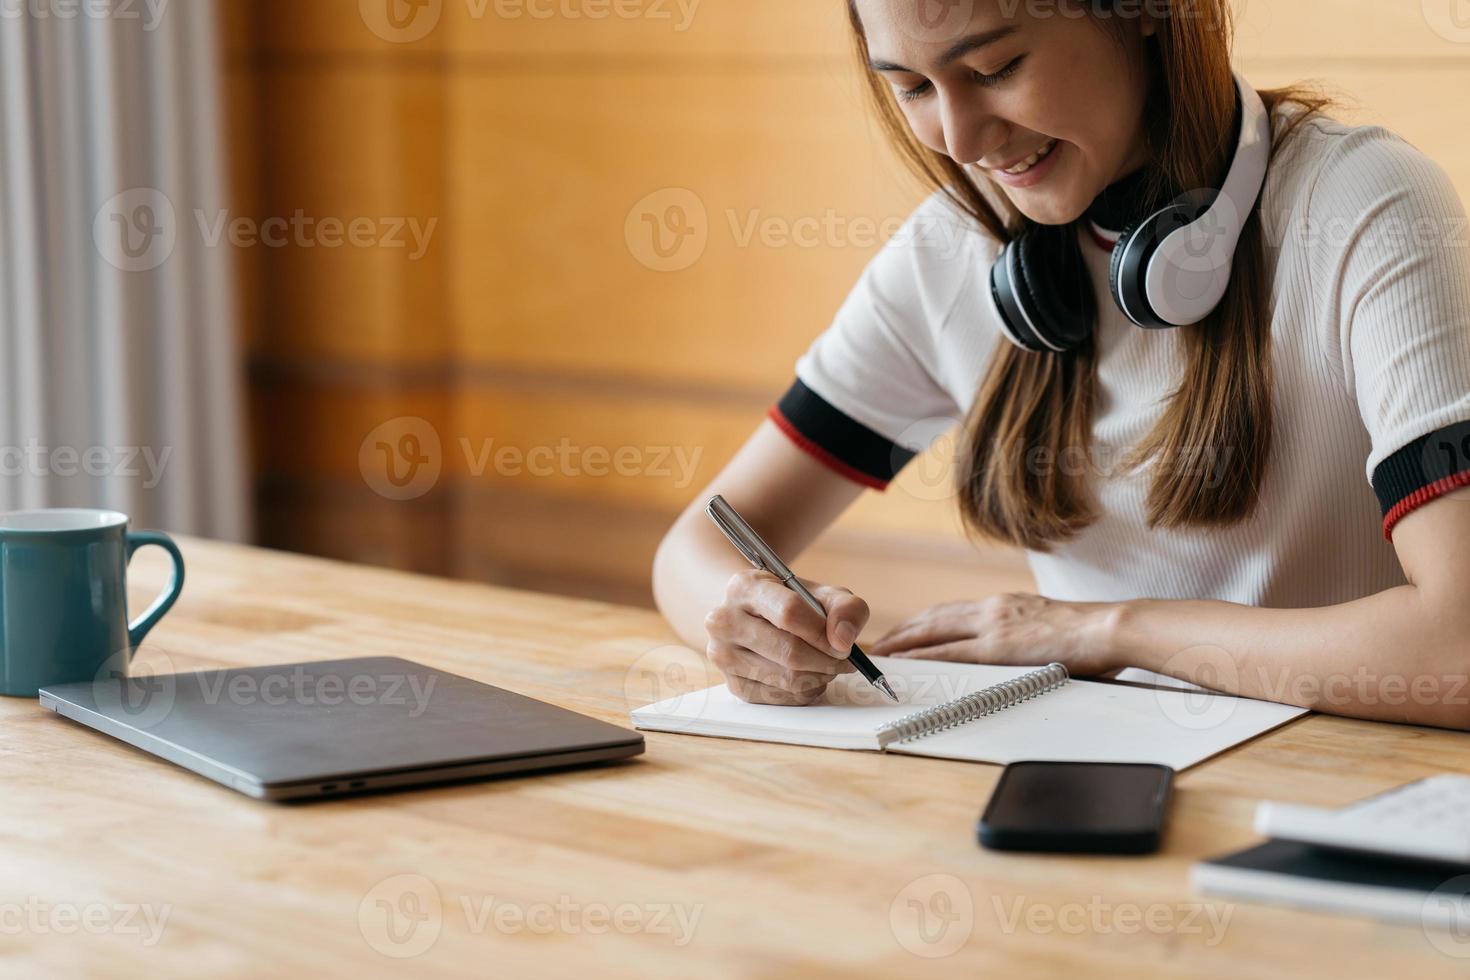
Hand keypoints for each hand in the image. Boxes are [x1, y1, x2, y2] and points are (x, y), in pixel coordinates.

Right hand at [703, 569, 863, 704]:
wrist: (756, 617)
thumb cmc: (792, 604)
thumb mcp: (823, 594)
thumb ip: (846, 608)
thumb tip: (843, 640)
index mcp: (744, 587)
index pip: (789, 613)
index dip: (823, 633)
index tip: (843, 644)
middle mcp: (724, 620)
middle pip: (789, 652)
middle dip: (826, 661)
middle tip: (843, 661)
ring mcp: (724, 655)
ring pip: (787, 679)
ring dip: (819, 677)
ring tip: (826, 666)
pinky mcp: (733, 685)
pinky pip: (781, 698)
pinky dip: (805, 691)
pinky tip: (808, 676)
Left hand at [866, 593, 1120, 675]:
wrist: (1110, 627)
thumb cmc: (1091, 634)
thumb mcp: (1049, 626)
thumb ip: (1026, 634)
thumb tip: (1019, 649)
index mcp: (1005, 605)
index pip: (952, 611)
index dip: (923, 621)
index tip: (905, 630)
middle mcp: (992, 609)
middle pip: (934, 617)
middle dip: (904, 630)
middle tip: (881, 642)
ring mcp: (993, 626)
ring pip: (934, 631)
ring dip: (904, 641)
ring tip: (881, 653)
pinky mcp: (997, 647)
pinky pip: (949, 652)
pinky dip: (922, 656)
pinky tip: (906, 663)